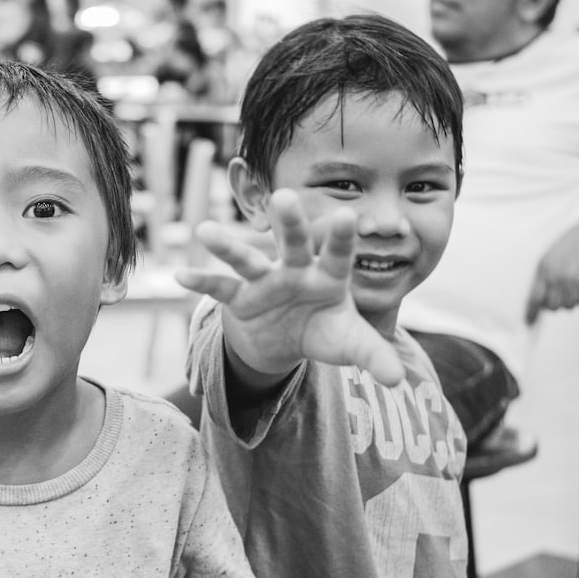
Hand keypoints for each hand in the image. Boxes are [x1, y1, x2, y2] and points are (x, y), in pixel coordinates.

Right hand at [176, 189, 404, 386]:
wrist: (287, 339)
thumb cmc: (323, 331)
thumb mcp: (349, 345)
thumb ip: (372, 356)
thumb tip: (399, 381)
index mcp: (328, 276)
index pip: (338, 255)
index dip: (341, 238)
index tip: (347, 215)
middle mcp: (296, 269)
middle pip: (293, 242)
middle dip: (289, 223)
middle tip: (284, 196)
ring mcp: (265, 280)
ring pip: (247, 259)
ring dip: (227, 246)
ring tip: (205, 230)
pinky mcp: (240, 297)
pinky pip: (219, 288)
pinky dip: (200, 281)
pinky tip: (179, 275)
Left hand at [525, 224, 578, 323]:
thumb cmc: (565, 248)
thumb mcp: (545, 260)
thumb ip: (539, 280)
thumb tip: (533, 301)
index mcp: (545, 271)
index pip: (535, 298)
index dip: (531, 312)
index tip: (528, 321)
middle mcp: (559, 278)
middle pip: (553, 307)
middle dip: (554, 306)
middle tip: (557, 298)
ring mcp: (575, 281)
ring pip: (570, 306)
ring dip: (570, 302)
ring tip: (571, 288)